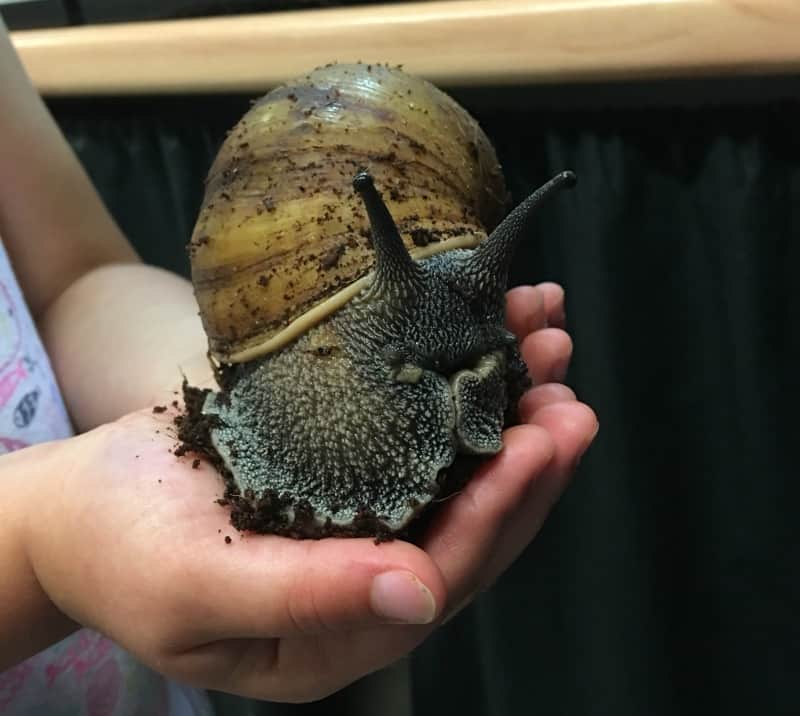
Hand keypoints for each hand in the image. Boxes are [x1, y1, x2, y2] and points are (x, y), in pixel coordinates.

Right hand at [23, 282, 596, 701]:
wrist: (79, 506)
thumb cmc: (120, 554)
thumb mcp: (198, 588)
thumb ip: (306, 597)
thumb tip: (419, 596)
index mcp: (345, 629)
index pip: (445, 573)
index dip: (499, 510)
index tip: (543, 444)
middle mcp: (369, 573)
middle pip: (471, 519)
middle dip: (528, 454)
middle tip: (569, 392)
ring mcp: (362, 512)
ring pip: (455, 464)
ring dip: (505, 402)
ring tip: (544, 340)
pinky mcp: (348, 460)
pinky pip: (415, 421)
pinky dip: (450, 373)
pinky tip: (483, 326)